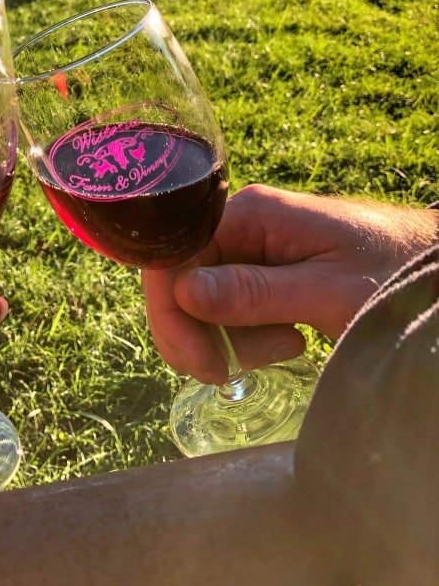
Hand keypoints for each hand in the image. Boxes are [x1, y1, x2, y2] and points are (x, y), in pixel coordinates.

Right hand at [142, 184, 437, 384]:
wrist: (437, 268)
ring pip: (201, 302)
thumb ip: (256, 293)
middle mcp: (240, 224)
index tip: (204, 364)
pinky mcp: (264, 269)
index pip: (174, 259)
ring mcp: (250, 246)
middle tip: (235, 371)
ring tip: (287, 346)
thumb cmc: (394, 273)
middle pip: (181, 282)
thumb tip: (184, 293)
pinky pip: (229, 306)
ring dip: (232, 338)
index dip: (173, 313)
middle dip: (201, 333)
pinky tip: (288, 339)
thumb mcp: (327, 292)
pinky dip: (248, 335)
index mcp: (248, 214)